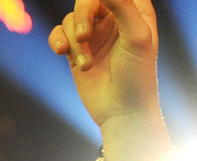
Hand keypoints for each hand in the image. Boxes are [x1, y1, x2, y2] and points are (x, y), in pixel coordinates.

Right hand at [48, 0, 160, 138]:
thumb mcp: (137, 37)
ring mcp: (95, 34)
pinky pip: (59, 32)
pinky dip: (58, 41)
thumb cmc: (137, 77)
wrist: (121, 114)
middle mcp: (115, 18)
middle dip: (82, 14)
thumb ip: (122, 5)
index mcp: (136, 11)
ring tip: (86, 65)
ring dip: (75, 41)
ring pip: (72, 18)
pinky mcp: (77, 49)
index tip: (96, 11)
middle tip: (83, 36)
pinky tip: (62, 53)